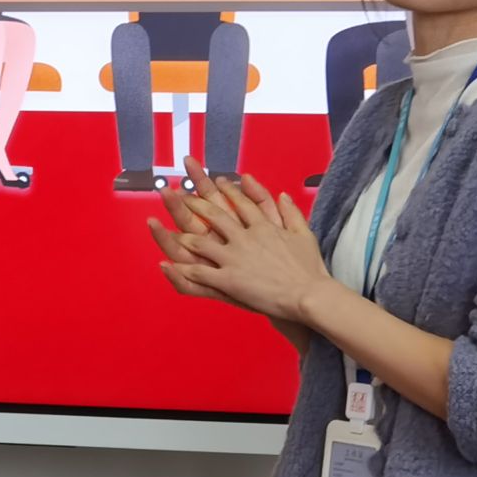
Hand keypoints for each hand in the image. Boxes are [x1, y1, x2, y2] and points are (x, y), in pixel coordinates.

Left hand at [160, 158, 331, 323]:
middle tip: (180, 195)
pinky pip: (200, 273)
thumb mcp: (304, 233)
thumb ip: (291, 212)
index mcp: (262, 226)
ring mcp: (234, 258)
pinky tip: (169, 266)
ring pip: (200, 243)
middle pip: (214, 215)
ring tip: (166, 230)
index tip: (216, 181)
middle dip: (194, 204)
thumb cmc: (310, 267)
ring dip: (182, 236)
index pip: (240, 202)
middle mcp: (244, 237)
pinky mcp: (229, 280)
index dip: (226, 191)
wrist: (310, 294)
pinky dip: (183, 270)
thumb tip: (283, 195)